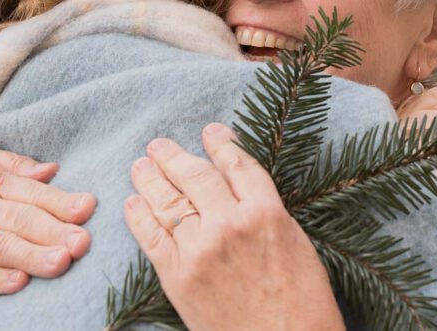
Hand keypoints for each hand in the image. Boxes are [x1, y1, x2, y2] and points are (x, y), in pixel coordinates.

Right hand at [0, 145, 96, 302]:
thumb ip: (14, 165)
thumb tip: (53, 169)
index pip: (32, 192)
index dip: (61, 201)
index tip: (89, 208)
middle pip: (21, 219)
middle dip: (55, 231)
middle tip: (84, 242)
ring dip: (31, 255)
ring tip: (61, 262)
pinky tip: (17, 282)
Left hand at [124, 123, 343, 330]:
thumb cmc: (302, 303)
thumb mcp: (295, 243)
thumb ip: (265, 212)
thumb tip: (239, 193)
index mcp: (266, 212)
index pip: (236, 164)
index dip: (221, 144)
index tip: (210, 132)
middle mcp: (230, 223)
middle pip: (195, 176)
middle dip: (174, 156)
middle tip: (159, 145)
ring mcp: (200, 248)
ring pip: (168, 201)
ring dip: (150, 178)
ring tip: (140, 165)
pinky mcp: (177, 276)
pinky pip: (151, 236)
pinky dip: (139, 216)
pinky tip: (133, 202)